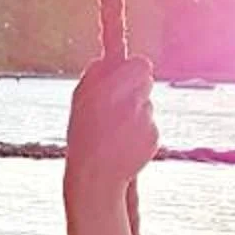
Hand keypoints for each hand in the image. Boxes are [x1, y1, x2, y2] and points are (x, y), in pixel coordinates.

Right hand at [65, 56, 157, 200]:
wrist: (96, 175)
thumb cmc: (84, 134)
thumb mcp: (81, 99)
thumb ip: (96, 74)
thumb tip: (109, 58)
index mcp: (111, 89)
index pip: (141, 64)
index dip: (134, 68)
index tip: (128, 72)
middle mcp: (132, 102)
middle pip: (147, 81)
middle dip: (136, 87)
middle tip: (121, 100)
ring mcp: (146, 121)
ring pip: (147, 105)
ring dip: (135, 113)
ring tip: (115, 130)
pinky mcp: (154, 137)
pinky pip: (150, 126)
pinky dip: (140, 132)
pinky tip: (124, 143)